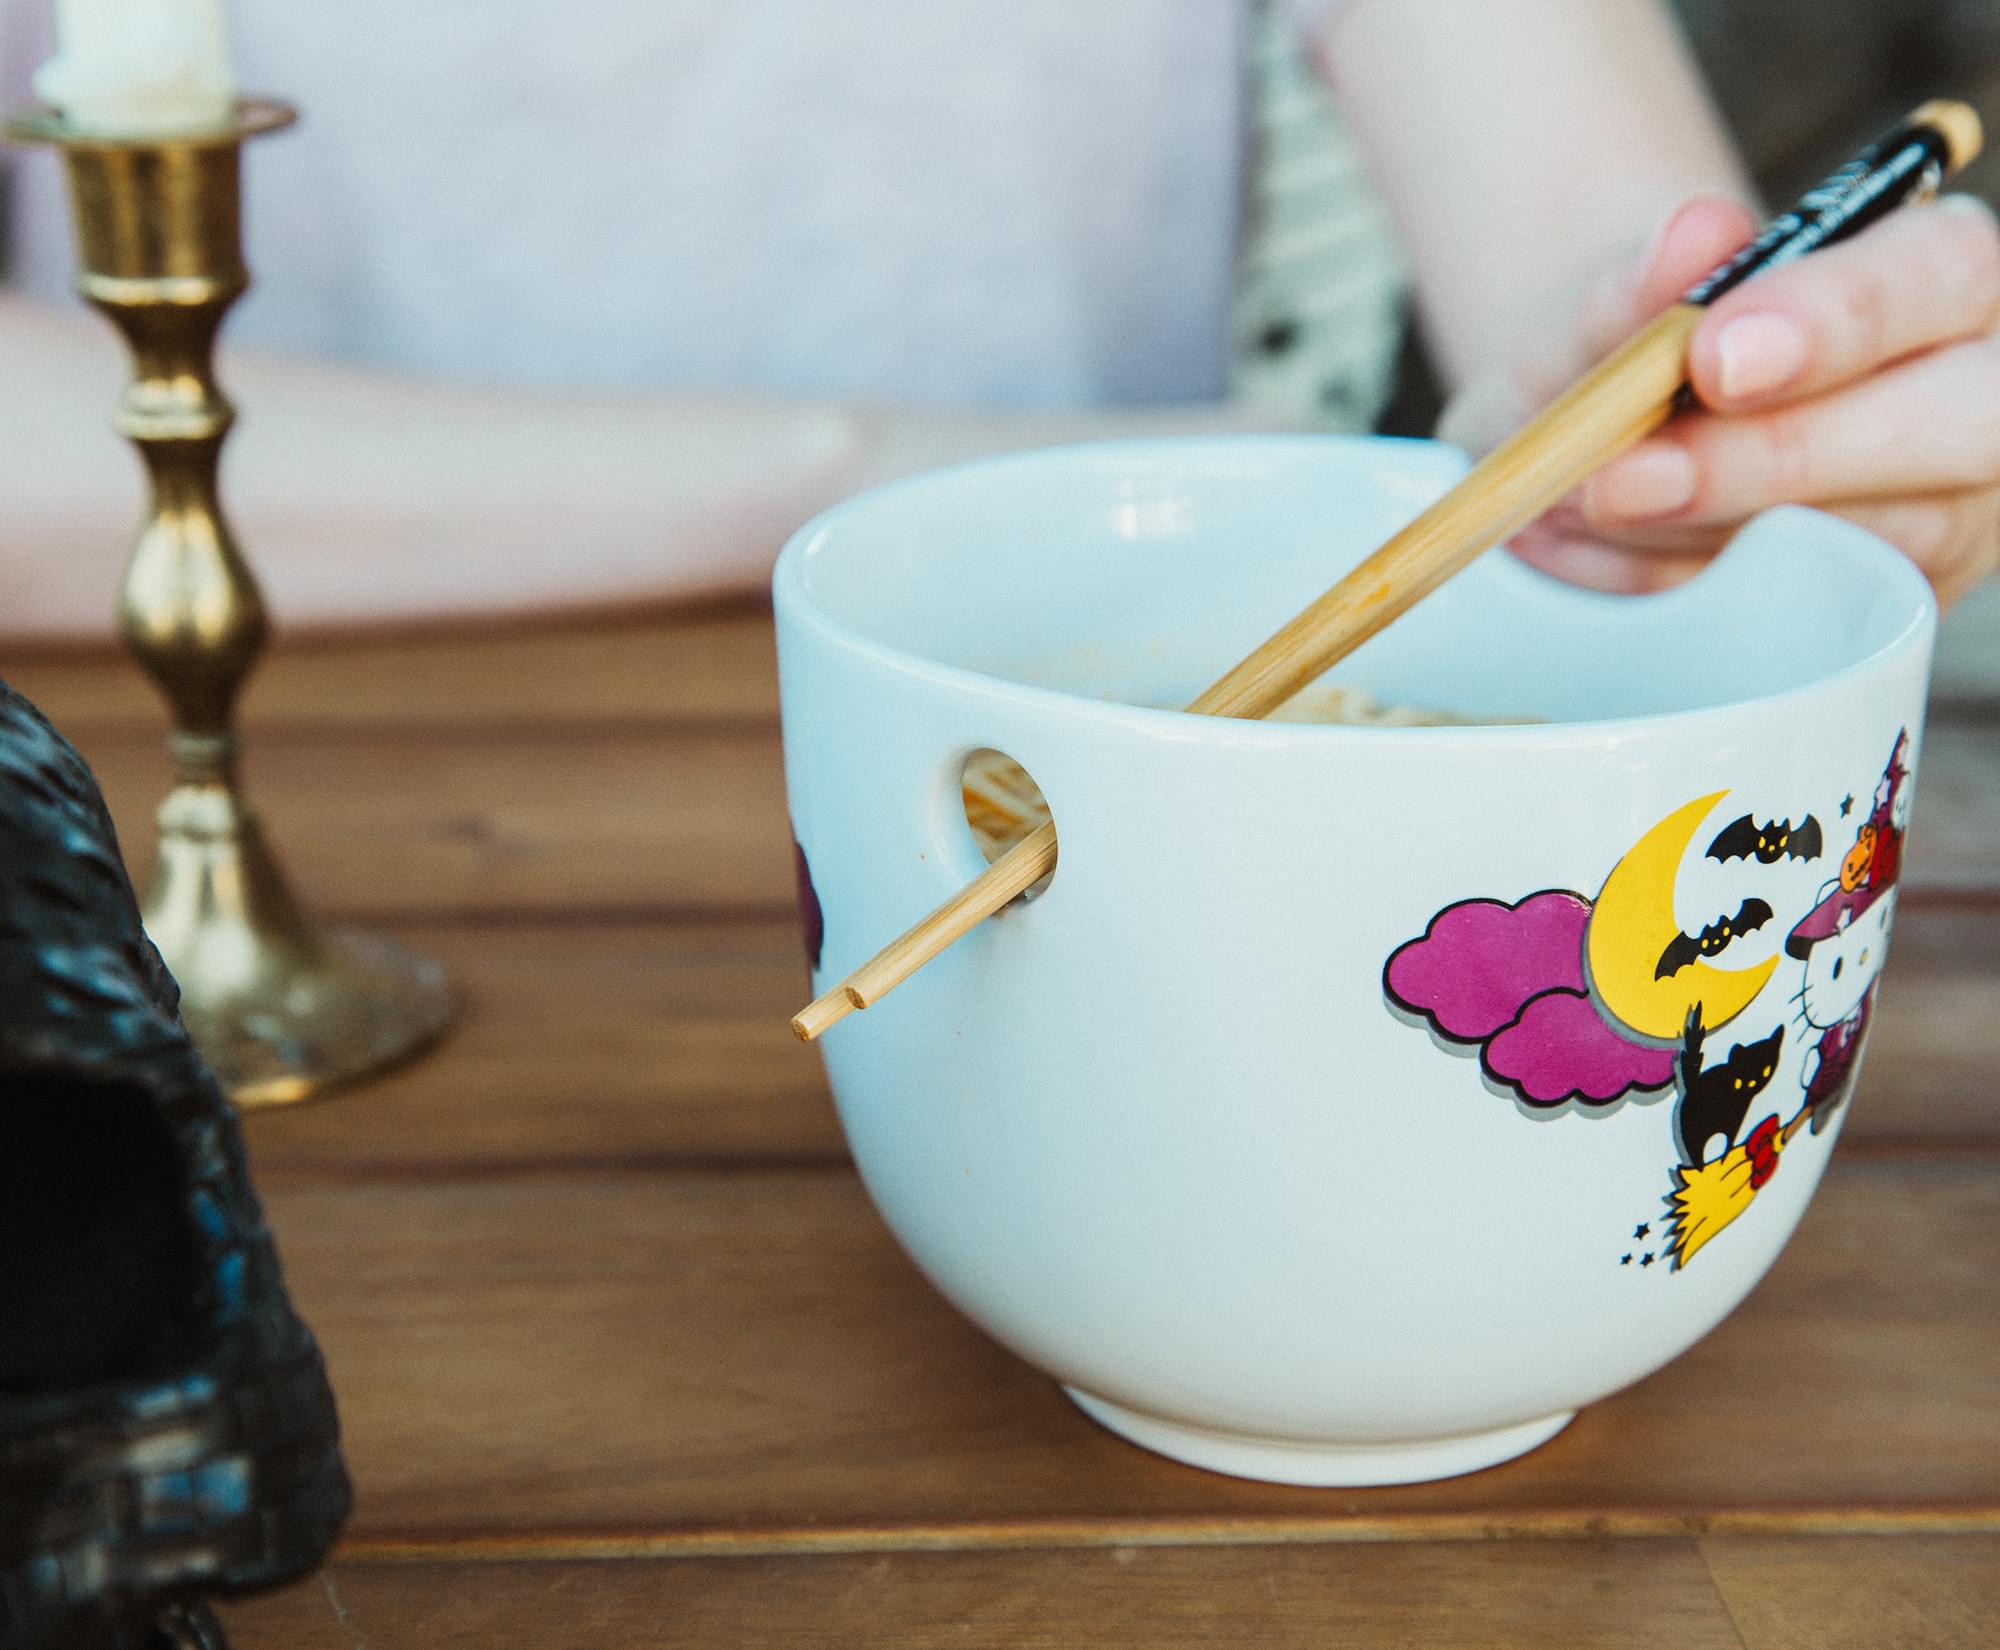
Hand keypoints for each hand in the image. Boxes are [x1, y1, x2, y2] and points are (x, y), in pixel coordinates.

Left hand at [1439, 194, 1999, 606]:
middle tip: (1627, 477)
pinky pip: (1794, 623)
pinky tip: (1591, 553)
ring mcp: (1943, 517)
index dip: (1837, 317)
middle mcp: (1969, 398)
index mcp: (1935, 276)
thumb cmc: (1625, 355)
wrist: (1591, 444)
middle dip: (1784, 456)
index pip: (1941, 271)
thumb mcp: (1602, 313)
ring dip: (1702, 537)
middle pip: (1961, 426)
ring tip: (1582, 503)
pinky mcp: (1876, 610)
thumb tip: (1696, 236)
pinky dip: (1671, 589)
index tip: (1714, 355)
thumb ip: (1642, 281)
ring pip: (1871, 544)